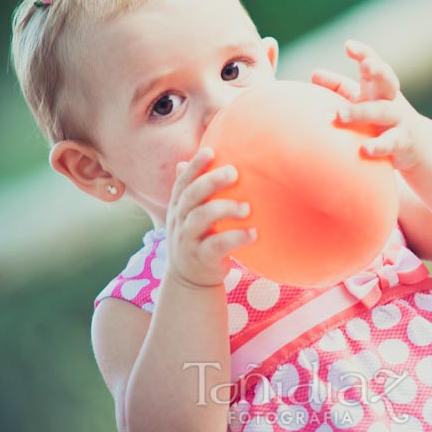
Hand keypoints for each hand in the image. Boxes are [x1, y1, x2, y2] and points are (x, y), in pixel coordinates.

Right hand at [164, 147, 254, 287]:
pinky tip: (253, 233)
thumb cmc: (197, 238)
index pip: (183, 182)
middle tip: (234, 172)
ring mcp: (188, 241)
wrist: (190, 280)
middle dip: (211, 182)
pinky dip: (235, 238)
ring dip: (225, 209)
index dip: (194, 166)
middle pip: (191, 196)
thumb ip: (195, 190)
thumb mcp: (190, 215)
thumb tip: (193, 157)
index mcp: (179, 207)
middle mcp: (180, 221)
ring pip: (200, 219)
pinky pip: (216, 246)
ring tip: (247, 207)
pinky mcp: (201, 259)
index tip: (210, 151)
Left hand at [312, 39, 422, 170]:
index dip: (364, 53)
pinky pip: (391, 143)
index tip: (349, 46)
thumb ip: (339, 87)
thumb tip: (314, 74)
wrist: (420, 146)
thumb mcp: (362, 100)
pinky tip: (364, 149)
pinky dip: (379, 146)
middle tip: (365, 66)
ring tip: (340, 114)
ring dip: (362, 111)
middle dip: (378, 71)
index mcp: (380, 87)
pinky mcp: (403, 142)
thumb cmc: (381, 119)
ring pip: (383, 112)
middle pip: (387, 81)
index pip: (374, 64)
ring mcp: (400, 120)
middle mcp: (391, 99)